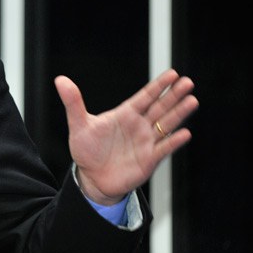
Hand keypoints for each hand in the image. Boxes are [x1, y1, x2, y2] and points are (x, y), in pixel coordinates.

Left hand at [54, 68, 198, 203]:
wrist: (92, 178)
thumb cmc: (86, 150)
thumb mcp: (79, 125)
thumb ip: (73, 102)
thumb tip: (60, 80)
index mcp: (125, 114)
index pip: (145, 97)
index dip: (158, 86)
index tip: (172, 73)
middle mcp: (139, 126)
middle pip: (160, 107)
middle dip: (174, 95)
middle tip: (188, 82)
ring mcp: (146, 142)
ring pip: (166, 124)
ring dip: (179, 113)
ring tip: (192, 100)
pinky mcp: (149, 159)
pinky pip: (164, 148)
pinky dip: (173, 141)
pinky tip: (184, 133)